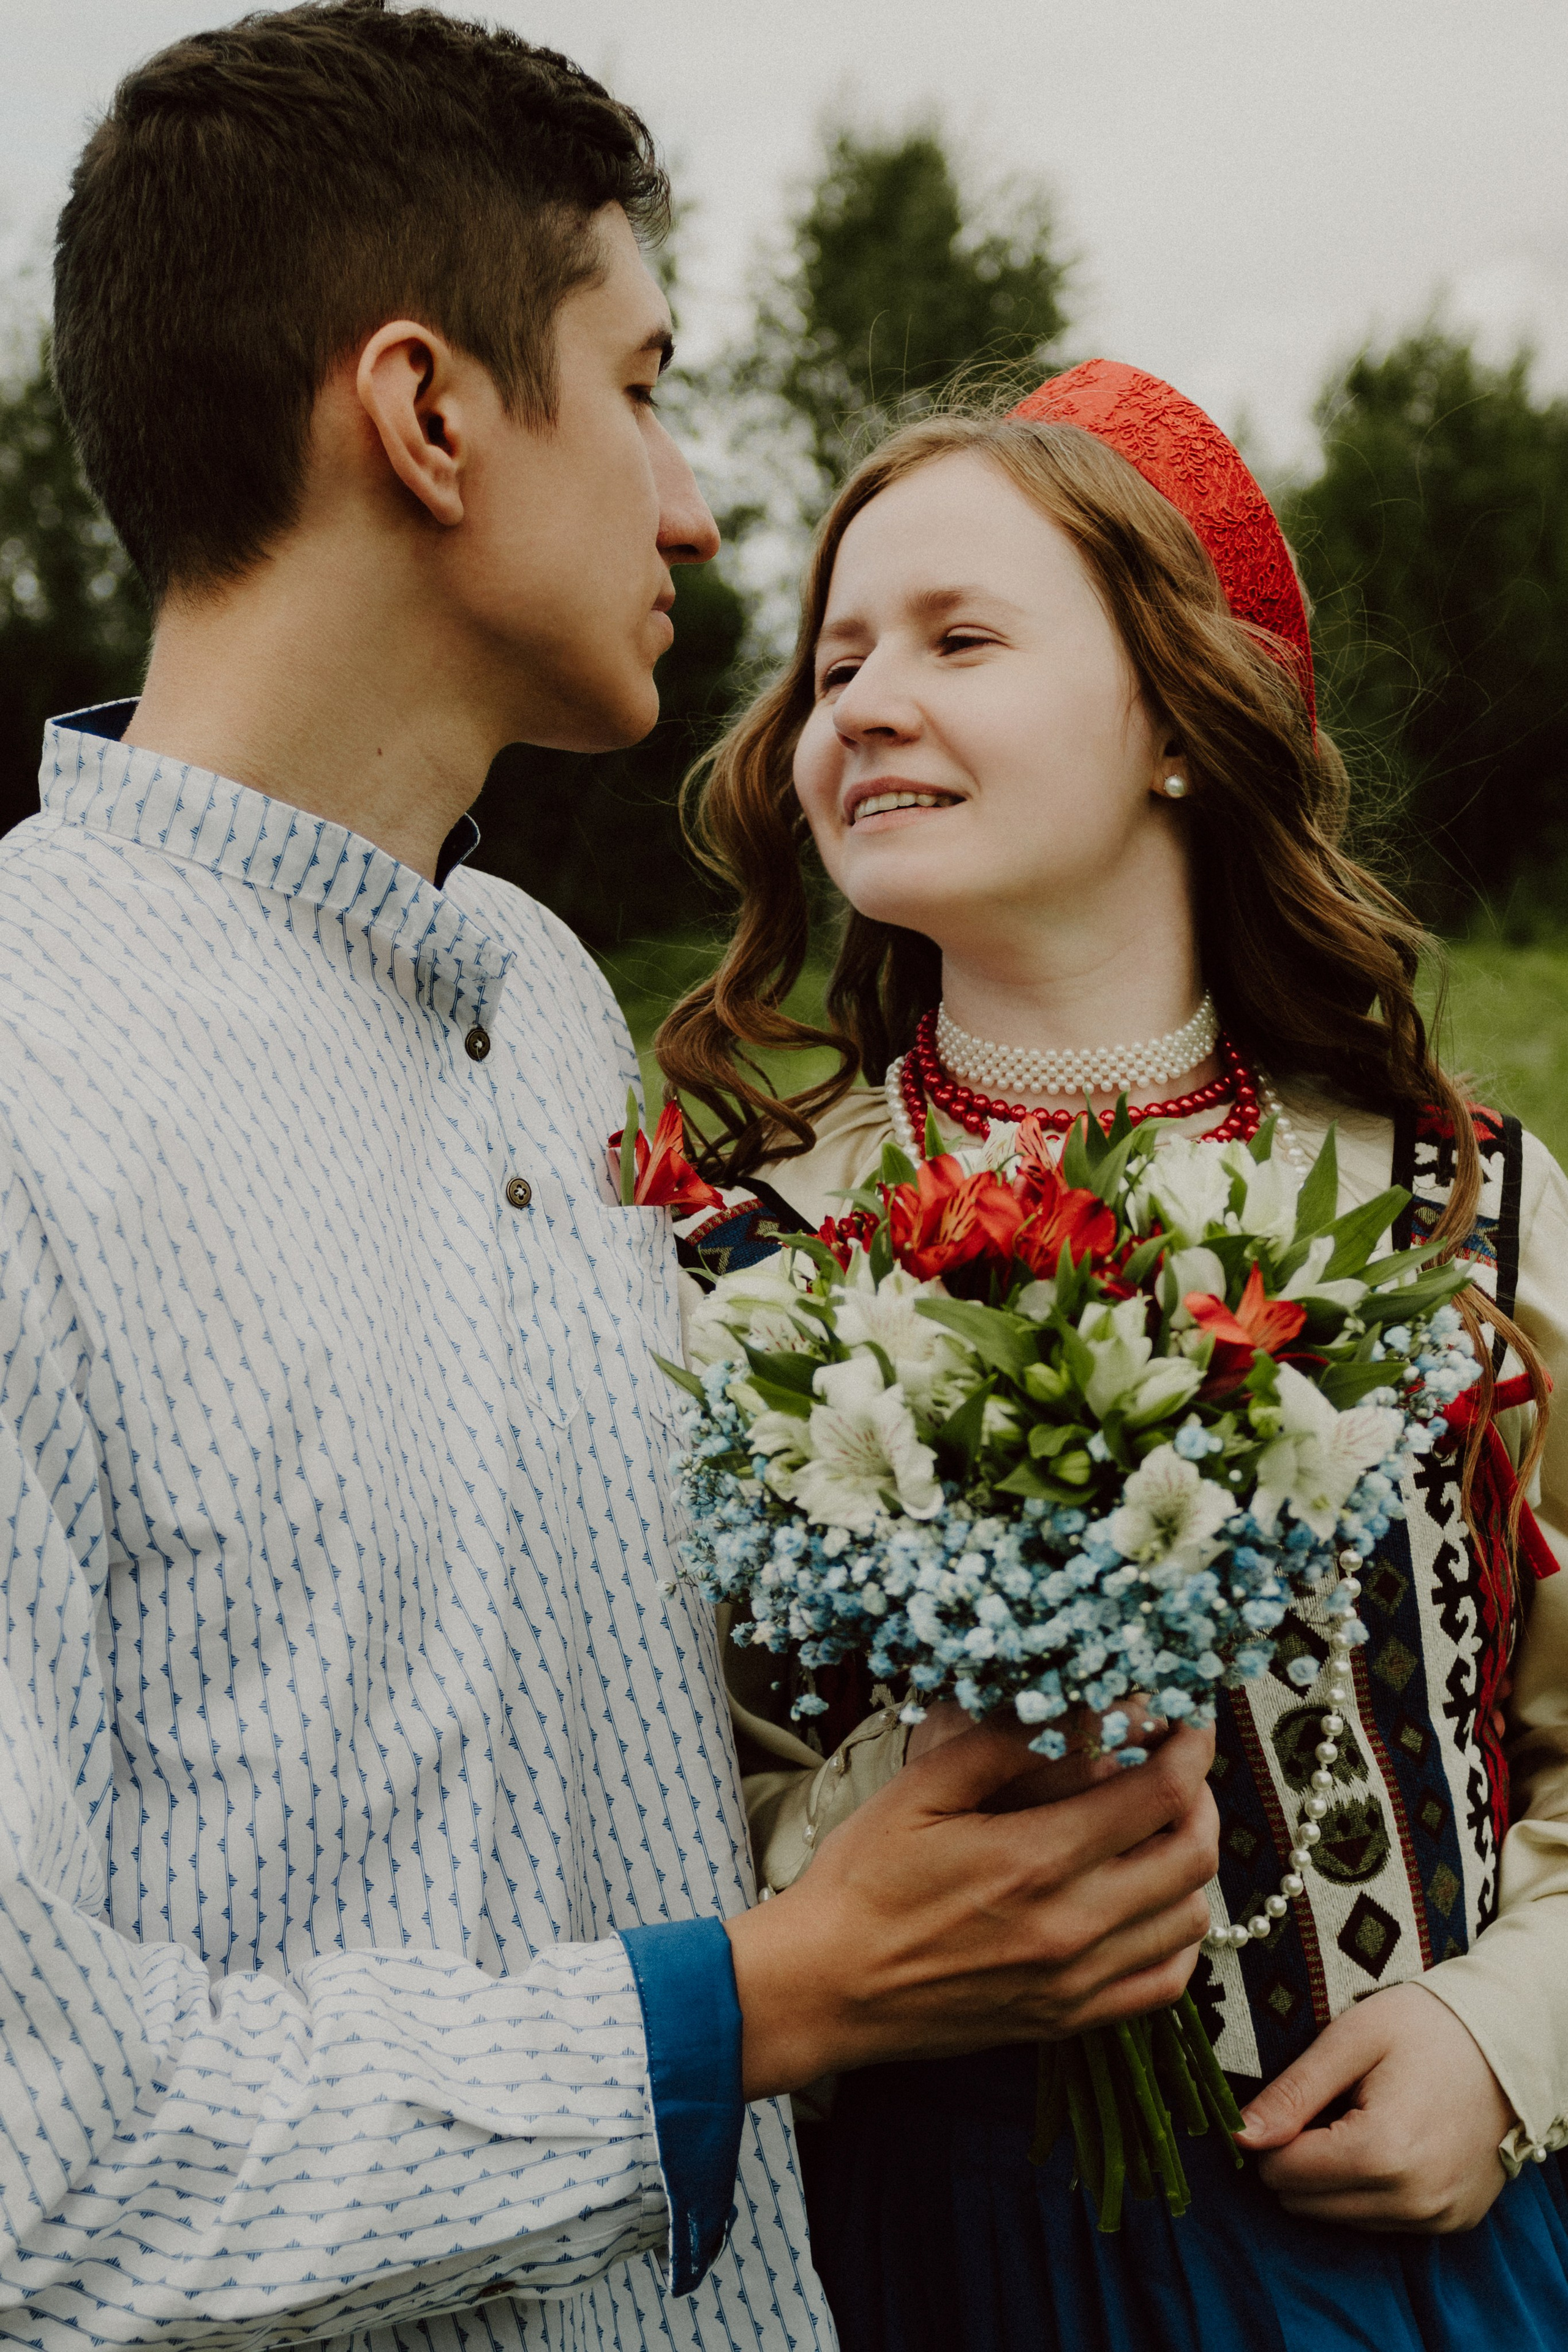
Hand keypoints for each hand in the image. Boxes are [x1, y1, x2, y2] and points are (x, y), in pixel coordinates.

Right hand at [725, 1713, 1217, 2098]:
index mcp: (1035, 1858)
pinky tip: (1145, 1902)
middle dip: (1200, 1796)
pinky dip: (1176, 1936)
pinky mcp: (1068, 2019)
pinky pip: (1164, 1982)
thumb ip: (1005, 1743)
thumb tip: (1083, 1708)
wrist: (825, 1986)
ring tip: (1158, 1829)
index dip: (1189, 1747)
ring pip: (1190, 1919)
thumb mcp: (921, 1788)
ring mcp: (1076, 1982)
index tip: (1185, 1721)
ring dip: (1189, 1864)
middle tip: (1176, 1767)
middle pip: (1193, 1854)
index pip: (1161, 1794)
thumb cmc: (863, 1878)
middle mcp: (1071, 1925)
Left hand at [1237, 1981, 1514, 2230]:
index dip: (1274, 2133)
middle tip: (1331, 2106)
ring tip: (1363, 2119)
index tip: (1295, 2099)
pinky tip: (1390, 2141)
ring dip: (1335, 2177)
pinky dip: (1370, 2189)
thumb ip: (1293, 2093)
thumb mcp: (1350, 2041)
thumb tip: (1240, 2138)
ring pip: (1340, 2218)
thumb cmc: (1424, 2028)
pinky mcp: (1453, 2221)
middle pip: (1306, 2203)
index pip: (1283, 2173)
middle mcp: (1412, 2199)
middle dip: (1300, 2157)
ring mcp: (1436, 2216)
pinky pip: (1382, 2221)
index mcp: (1382, 2152)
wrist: (1509, 2042)